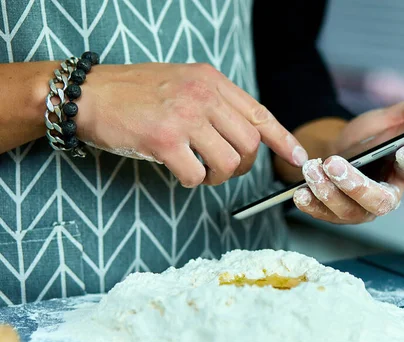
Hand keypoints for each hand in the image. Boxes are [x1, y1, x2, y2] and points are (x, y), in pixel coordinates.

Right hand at [76, 63, 306, 186]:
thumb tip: (247, 136)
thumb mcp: (183, 83)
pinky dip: (193, 182)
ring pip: (228, 163)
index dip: (283, 139)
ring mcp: (184, 115)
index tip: (298, 157)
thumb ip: (215, 103)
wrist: (88, 94)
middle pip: (249, 144)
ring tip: (201, 173)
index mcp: (211, 80)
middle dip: (242, 166)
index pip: (259, 114)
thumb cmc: (136, 94)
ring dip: (219, 177)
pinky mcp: (164, 139)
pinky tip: (180, 173)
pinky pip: (196, 175)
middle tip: (223, 170)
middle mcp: (203, 94)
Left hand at [293, 83, 403, 223]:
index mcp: (403, 173)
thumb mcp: (391, 117)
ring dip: (327, 191)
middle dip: (355, 185)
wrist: (334, 151)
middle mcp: (386, 197)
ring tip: (312, 169)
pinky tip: (299, 193)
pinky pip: (325, 216)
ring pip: (348, 211)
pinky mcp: (337, 216)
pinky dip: (312, 205)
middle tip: (335, 165)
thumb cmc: (367, 138)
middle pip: (378, 201)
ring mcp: (361, 211)